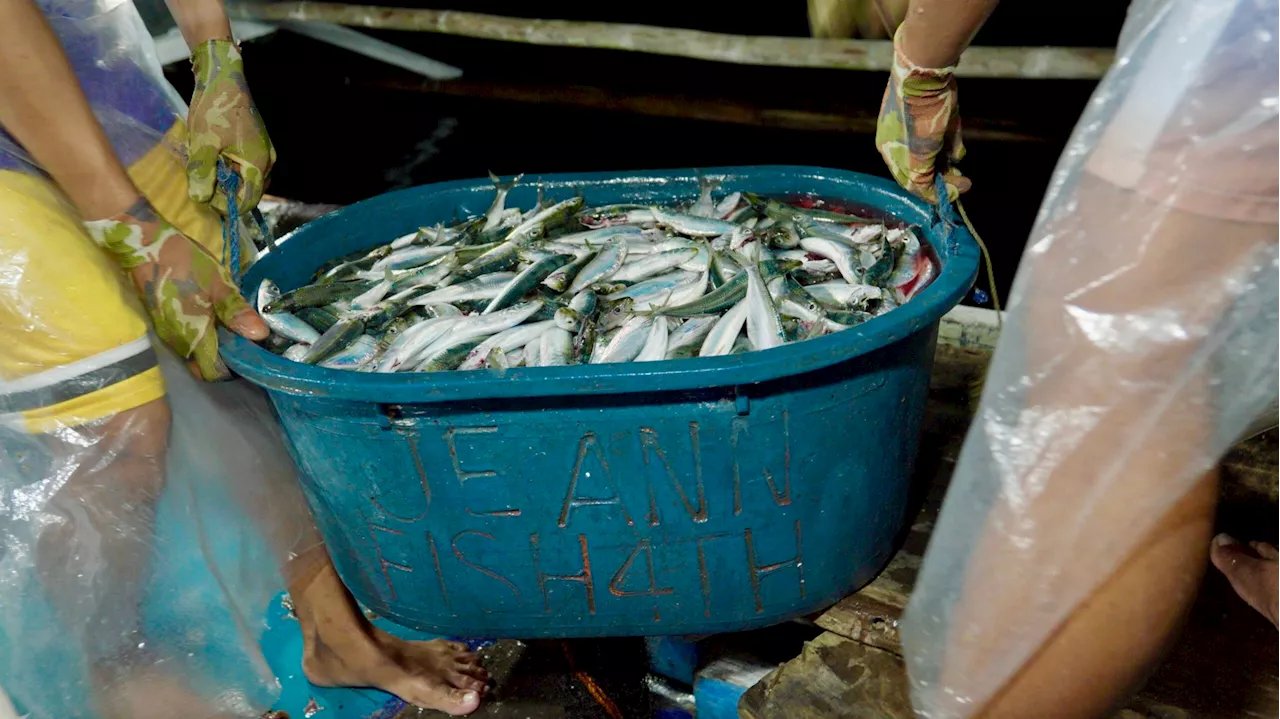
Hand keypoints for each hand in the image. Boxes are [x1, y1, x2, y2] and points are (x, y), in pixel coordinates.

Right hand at [84, 198, 267, 379]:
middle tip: (244, 337)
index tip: (247, 354)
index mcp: (193, 336)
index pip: (211, 372)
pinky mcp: (161, 320)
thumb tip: (260, 336)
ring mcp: (166, 331)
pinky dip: (201, 332)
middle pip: (203, 363)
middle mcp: (177, 341)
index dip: (230, 369)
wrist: (144, 244)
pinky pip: (185, 337)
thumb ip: (236, 312)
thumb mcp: (218, 284)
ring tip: (232, 324)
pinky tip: (213, 314)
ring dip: (213, 342)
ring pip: (194, 350)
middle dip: (224, 355)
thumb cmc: (184, 264)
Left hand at [186, 39, 275, 214]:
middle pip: (248, 190)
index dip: (227, 206)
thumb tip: (199, 199)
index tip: (204, 198)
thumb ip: (202, 173)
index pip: (248, 200)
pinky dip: (230, 167)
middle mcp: (267, 161)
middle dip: (225, 192)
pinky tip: (213, 157)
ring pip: (246, 178)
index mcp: (259, 164)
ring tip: (205, 169)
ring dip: (227, 179)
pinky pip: (245, 165)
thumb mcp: (203, 143)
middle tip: (201, 183)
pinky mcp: (257, 142)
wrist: (224, 76)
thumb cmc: (215, 109)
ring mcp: (264, 151)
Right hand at [875, 25, 971, 203]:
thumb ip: (923, 178)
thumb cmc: (917, 114)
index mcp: (890, 150)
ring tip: (962, 174)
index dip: (930, 193)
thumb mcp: (918, 153)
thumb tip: (934, 194)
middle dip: (942, 180)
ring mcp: (919, 127)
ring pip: (935, 155)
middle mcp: (902, 140)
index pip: (909, 181)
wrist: (925, 71)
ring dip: (948, 167)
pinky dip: (953, 149)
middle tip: (963, 184)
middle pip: (923, 169)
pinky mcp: (934, 114)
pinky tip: (958, 153)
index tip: (951, 197)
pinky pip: (945, 139)